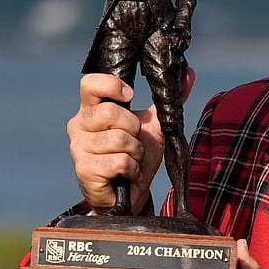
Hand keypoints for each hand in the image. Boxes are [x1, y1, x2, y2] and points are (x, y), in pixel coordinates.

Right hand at [67, 69, 194, 214]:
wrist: (129, 196)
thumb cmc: (135, 156)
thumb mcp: (154, 126)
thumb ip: (168, 101)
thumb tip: (189, 72)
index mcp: (90, 109)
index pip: (90, 83)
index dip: (111, 86)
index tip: (130, 96)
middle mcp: (78, 125)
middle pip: (110, 113)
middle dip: (133, 129)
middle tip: (133, 141)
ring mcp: (78, 148)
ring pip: (119, 139)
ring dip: (135, 153)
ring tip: (131, 160)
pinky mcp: (84, 169)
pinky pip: (119, 161)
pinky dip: (131, 169)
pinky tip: (126, 174)